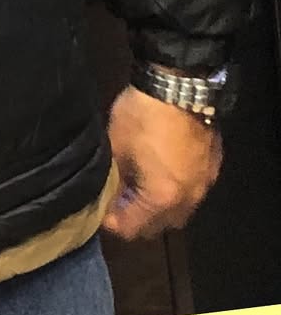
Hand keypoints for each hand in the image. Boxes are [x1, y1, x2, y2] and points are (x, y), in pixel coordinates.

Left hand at [102, 86, 221, 241]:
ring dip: (158, 207)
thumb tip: (110, 194)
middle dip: (136, 219)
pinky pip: (192, 190)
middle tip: (118, 202)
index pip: (132, 228)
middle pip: (159, 226)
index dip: (112, 223)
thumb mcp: (116, 147)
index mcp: (162, 199)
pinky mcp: (213, 167)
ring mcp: (204, 184)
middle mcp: (188, 199)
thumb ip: (114, 180)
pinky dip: (175, 189)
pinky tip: (161, 173)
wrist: (178, 86)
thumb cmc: (142, 117)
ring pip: (179, 211)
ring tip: (139, 188)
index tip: (101, 213)